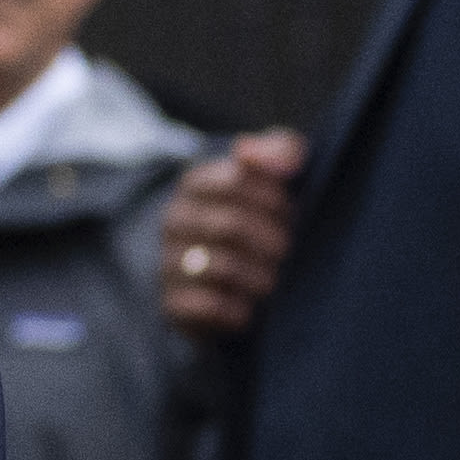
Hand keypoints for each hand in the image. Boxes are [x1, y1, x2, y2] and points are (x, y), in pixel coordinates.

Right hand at [159, 128, 305, 337]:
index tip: (289, 212)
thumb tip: (250, 148)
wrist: (232, 280)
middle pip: (230, 225)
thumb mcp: (277, 179)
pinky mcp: (173, 305)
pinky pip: (207, 306)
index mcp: (195, 185)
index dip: (273, 198)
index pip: (235, 179)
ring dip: (260, 277)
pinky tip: (251, 309)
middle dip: (271, 241)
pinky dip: (237, 310)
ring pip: (221, 267)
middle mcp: (174, 221)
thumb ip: (278, 151)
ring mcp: (169, 263)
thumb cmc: (263, 220)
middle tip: (287, 252)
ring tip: (274, 282)